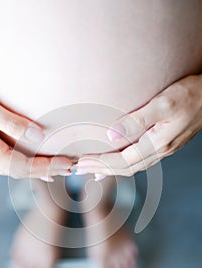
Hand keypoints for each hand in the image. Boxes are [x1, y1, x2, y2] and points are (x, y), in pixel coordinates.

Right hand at [0, 82, 71, 179]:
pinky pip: (10, 160)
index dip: (48, 167)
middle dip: (47, 171)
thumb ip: (10, 122)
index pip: (25, 167)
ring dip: (38, 169)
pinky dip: (27, 162)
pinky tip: (33, 158)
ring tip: (57, 169)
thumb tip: (39, 136)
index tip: (68, 164)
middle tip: (70, 168)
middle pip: (22, 171)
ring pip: (16, 168)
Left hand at [76, 74, 201, 176]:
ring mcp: (163, 149)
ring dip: (110, 169)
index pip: (122, 161)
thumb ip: (138, 120)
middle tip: (79, 169)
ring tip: (92, 170)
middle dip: (101, 169)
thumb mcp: (164, 104)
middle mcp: (160, 151)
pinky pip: (139, 160)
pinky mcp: (164, 143)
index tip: (81, 162)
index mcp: (158, 144)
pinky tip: (116, 163)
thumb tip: (111, 135)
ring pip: (132, 166)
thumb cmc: (191, 95)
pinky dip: (123, 164)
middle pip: (125, 168)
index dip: (100, 163)